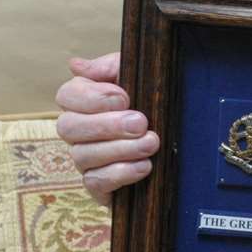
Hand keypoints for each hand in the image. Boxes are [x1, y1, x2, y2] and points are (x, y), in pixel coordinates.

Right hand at [54, 52, 158, 205]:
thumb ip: (111, 67)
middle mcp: (78, 132)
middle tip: (141, 123)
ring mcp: (85, 160)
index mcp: (83, 102)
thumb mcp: (139, 77)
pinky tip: (144, 166)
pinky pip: (95, 182)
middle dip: (107, 125)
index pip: (66, 96)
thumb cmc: (154, 105)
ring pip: (82, 156)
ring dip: (120, 149)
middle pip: (68, 127)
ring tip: (151, 143)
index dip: (92, 97)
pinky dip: (120, 174)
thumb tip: (76, 66)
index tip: (124, 98)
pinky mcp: (99, 186)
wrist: (186, 146)